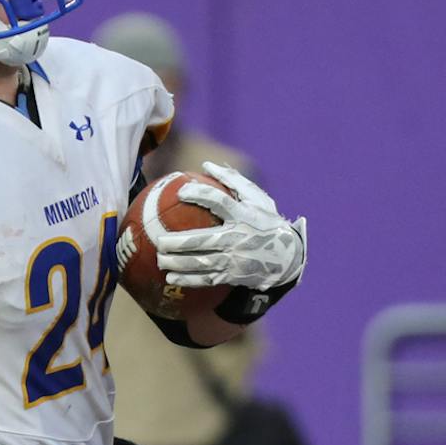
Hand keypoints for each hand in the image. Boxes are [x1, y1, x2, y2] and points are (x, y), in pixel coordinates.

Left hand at [160, 162, 307, 292]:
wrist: (286, 258)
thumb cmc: (266, 223)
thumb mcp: (257, 200)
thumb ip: (233, 181)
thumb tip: (207, 165)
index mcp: (243, 216)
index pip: (220, 201)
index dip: (200, 195)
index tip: (181, 190)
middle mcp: (237, 238)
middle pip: (203, 240)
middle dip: (178, 242)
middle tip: (159, 240)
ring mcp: (234, 259)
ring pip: (201, 262)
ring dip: (178, 262)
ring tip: (159, 260)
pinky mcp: (232, 275)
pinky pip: (206, 279)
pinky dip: (188, 279)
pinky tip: (171, 277)